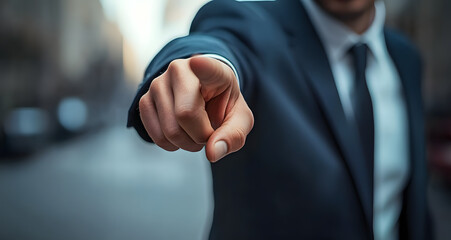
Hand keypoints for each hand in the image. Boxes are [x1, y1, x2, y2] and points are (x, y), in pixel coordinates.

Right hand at [139, 56, 253, 161]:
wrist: (203, 97)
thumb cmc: (223, 105)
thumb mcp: (239, 119)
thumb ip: (233, 135)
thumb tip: (212, 153)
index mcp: (212, 70)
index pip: (207, 67)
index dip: (202, 66)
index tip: (198, 63)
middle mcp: (180, 70)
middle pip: (186, 115)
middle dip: (201, 136)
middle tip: (209, 132)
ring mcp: (158, 83)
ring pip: (170, 130)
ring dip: (187, 144)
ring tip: (195, 132)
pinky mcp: (144, 99)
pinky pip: (156, 136)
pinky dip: (172, 145)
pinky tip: (180, 134)